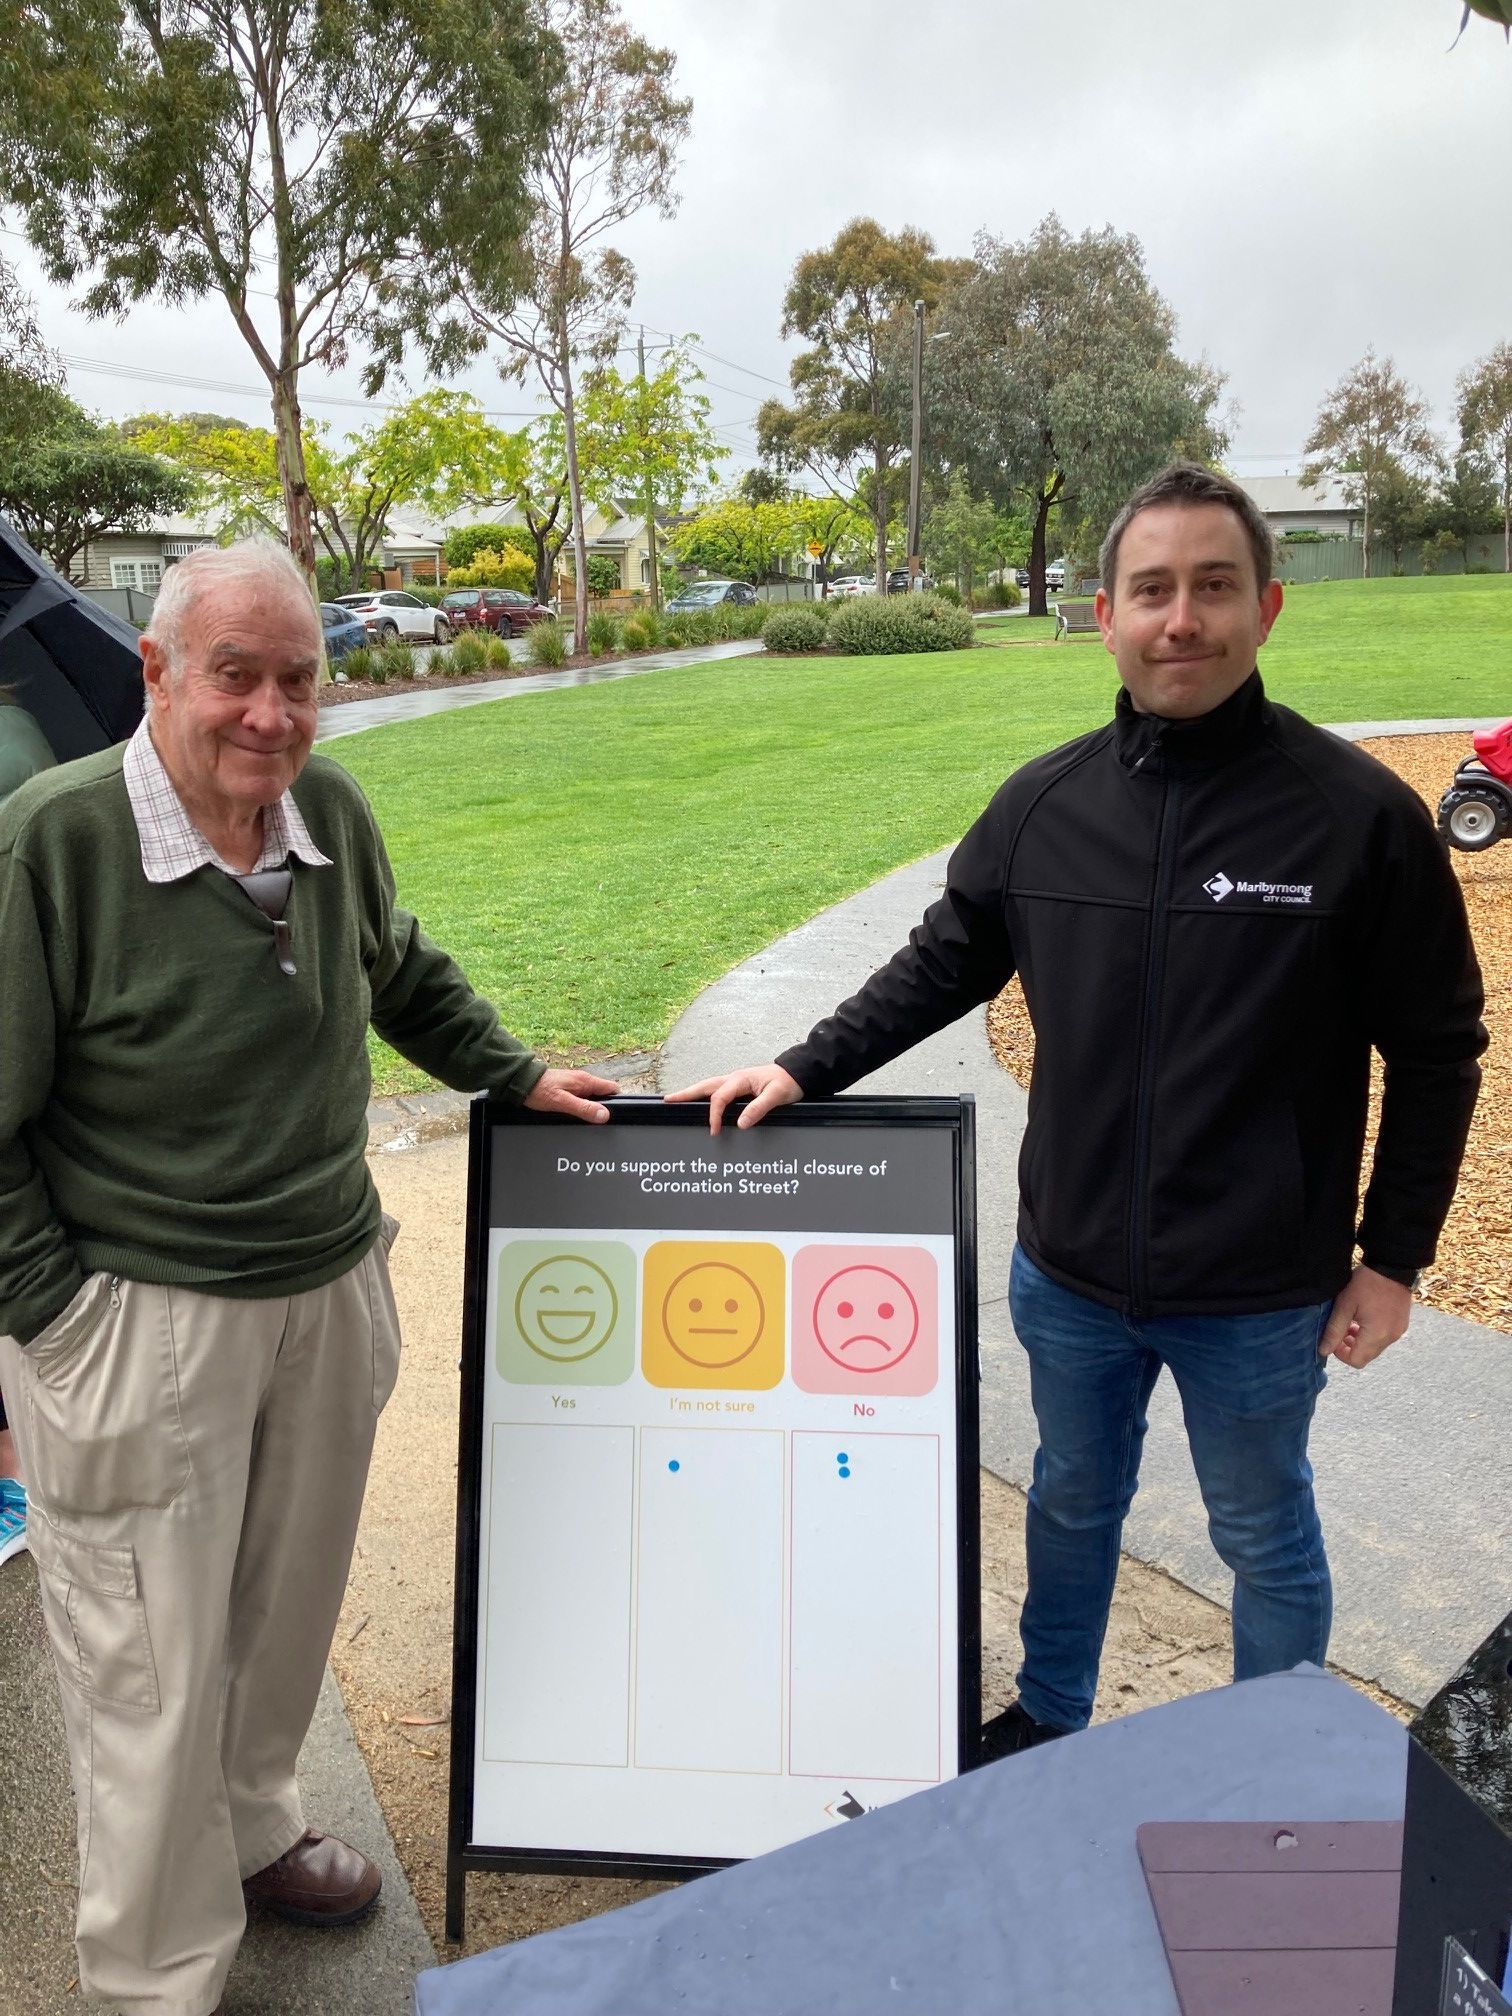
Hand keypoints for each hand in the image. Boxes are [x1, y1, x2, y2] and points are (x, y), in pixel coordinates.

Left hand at [523, 1068, 620, 1124]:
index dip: (616, 1102)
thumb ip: (584, 1108)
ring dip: (590, 1109)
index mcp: (586, 1081)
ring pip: (592, 1098)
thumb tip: (604, 1115)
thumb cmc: (539, 1090)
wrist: (521, 1082)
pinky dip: (581, 1107)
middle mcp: (583, 1080)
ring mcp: (575, 1084)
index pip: (612, 1088)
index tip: (613, 1115)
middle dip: (603, 1108)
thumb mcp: (563, 1102)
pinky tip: (574, 1116)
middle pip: (603, 1095)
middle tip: (596, 1123)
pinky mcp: (567, 1088)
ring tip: (584, 1122)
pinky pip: (582, 1098)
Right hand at [665, 1064, 801, 1134]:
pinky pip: (717, 1090)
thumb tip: (740, 1123)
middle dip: (685, 1093)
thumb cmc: (789, 1082)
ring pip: (708, 1087)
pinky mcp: (740, 1086)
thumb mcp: (777, 1095)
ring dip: (692, 1092)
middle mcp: (734, 1078)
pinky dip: (705, 1094)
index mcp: (740, 1079)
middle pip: (704, 1086)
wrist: (799, 1072)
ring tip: (677, 1099)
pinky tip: (701, 1101)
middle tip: (668, 1100)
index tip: (714, 1132)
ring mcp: (736, 1081)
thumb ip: (758, 1108)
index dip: (714, 1115)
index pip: (719, 1098)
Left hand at [1318, 1264, 1413, 1369]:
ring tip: (1352, 1322)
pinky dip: (1372, 1335)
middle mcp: (1390, 1338)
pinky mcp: (1402, 1325)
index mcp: (1376, 1335)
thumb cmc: (1366, 1283)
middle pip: (1367, 1356)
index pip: (1356, 1361)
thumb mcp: (1344, 1305)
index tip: (1334, 1338)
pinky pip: (1384, 1338)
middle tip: (1342, 1329)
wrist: (1392, 1266)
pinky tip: (1364, 1318)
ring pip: (1375, 1348)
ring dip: (1361, 1341)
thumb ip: (1334, 1330)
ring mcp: (1398, 1332)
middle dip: (1350, 1347)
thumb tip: (1324, 1351)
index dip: (1341, 1354)